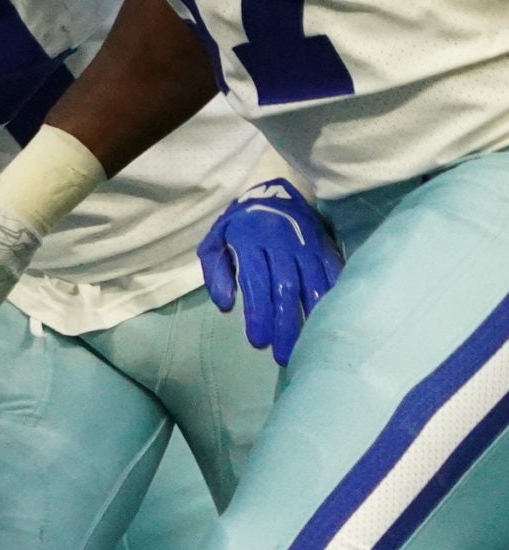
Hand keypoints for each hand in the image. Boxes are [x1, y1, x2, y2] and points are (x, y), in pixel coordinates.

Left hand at [199, 176, 341, 365]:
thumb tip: (225, 305)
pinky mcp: (326, 248)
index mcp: (250, 242)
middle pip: (285, 289)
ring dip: (310, 318)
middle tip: (282, 355)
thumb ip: (216, 272)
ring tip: (307, 347)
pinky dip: (334, 298)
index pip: (256, 283)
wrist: (274, 193)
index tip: (258, 341)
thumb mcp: (215, 241)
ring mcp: (307, 246)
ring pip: (312, 285)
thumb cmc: (240, 226)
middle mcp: (281, 244)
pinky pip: (334, 275)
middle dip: (284, 324)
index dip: (258, 313)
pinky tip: (333, 321)